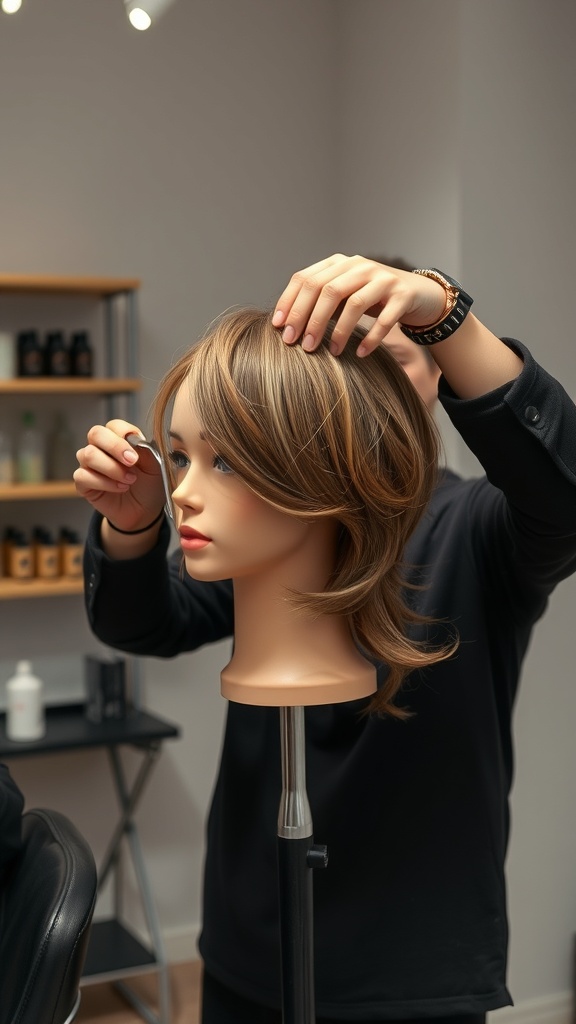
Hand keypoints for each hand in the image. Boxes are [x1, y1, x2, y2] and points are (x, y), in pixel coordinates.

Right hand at [74, 420, 165, 531]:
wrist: (144, 511)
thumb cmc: (149, 485)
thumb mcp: (156, 466)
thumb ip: (147, 450)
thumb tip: (136, 439)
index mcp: (119, 439)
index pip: (113, 425)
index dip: (124, 433)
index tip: (138, 451)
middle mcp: (101, 448)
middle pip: (95, 433)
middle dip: (115, 446)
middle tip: (132, 462)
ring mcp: (89, 465)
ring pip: (88, 455)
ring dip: (112, 468)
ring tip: (130, 480)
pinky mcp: (83, 483)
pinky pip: (83, 476)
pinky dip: (105, 483)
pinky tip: (120, 488)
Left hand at [272, 254, 445, 356]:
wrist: (419, 293)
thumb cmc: (372, 298)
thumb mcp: (344, 294)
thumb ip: (319, 301)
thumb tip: (284, 325)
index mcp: (339, 263)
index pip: (306, 279)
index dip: (290, 303)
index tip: (279, 328)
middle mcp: (359, 265)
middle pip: (327, 290)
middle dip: (311, 320)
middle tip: (303, 346)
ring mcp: (383, 278)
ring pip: (354, 303)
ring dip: (340, 331)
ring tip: (333, 353)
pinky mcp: (403, 295)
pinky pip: (385, 318)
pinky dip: (372, 337)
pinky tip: (362, 353)